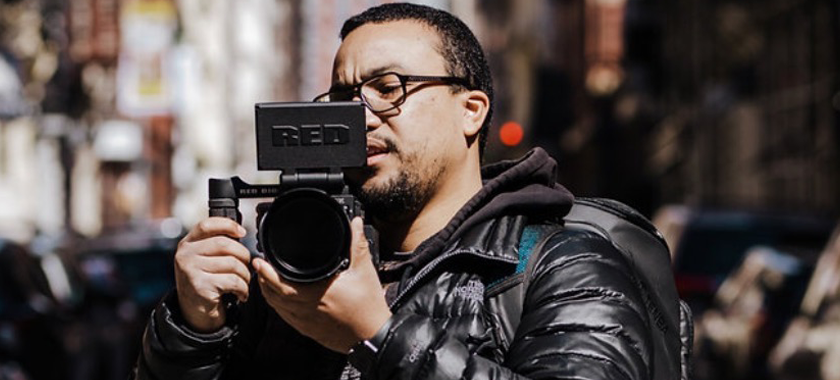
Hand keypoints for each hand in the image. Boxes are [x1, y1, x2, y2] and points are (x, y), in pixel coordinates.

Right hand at [174, 217, 251, 332]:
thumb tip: (240, 231)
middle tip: (246, 267)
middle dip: (243, 255)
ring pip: (233, 263)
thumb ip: (215, 244)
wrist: (194, 313)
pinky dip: (243, 289)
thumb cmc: (204, 283)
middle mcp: (185, 255)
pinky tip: (241, 294)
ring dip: (245, 275)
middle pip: (225, 244)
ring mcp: (191, 271)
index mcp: (187, 244)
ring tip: (243, 282)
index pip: (207, 225)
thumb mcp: (203, 259)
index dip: (228, 225)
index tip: (242, 232)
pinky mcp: (201, 287)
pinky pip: (233, 281)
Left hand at [253, 217, 391, 352]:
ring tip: (266, 280)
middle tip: (260, 267)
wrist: (372, 336)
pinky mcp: (309, 330)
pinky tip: (281, 299)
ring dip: (268, 293)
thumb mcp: (364, 271)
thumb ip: (357, 244)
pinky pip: (285, 318)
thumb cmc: (368, 308)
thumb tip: (354, 224)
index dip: (267, 272)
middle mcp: (307, 309)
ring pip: (277, 308)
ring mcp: (306, 322)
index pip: (281, 284)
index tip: (261, 261)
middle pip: (273, 295)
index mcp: (317, 293)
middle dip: (263, 280)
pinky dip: (278, 306)